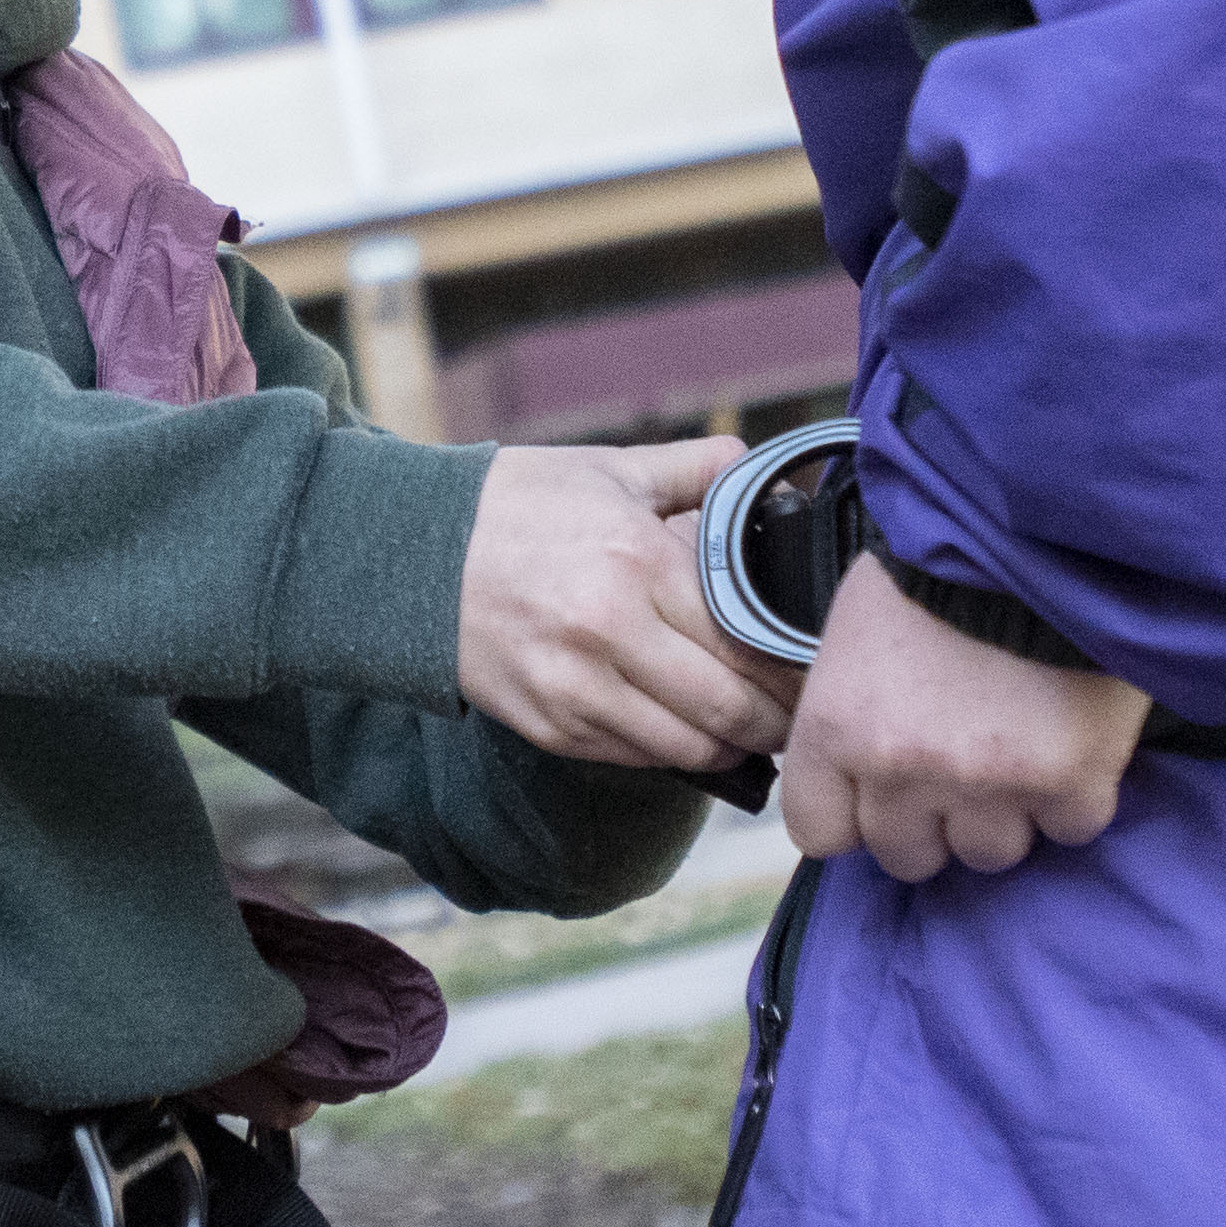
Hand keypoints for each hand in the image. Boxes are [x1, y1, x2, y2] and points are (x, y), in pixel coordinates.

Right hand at [455, 438, 801, 769]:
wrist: (410, 554)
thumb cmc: (516, 506)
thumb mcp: (608, 469)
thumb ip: (693, 470)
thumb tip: (759, 468)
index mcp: (636, 562)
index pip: (748, 639)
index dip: (794, 667)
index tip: (815, 669)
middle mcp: (608, 631)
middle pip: (729, 707)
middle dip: (777, 720)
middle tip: (800, 715)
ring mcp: (575, 687)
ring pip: (689, 747)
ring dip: (732, 746)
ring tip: (751, 729)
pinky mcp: (549, 726)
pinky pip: (637, 757)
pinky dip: (673, 751)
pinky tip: (686, 730)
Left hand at [776, 556, 1152, 879]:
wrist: (1040, 523)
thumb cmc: (938, 564)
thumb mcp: (856, 634)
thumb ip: (850, 716)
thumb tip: (858, 779)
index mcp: (836, 727)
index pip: (819, 833)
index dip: (855, 815)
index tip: (881, 792)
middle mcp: (904, 768)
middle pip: (908, 857)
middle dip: (933, 820)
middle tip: (962, 762)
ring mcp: (990, 783)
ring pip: (991, 854)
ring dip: (1006, 812)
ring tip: (1020, 744)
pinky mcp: (1072, 781)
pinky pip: (1069, 828)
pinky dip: (1074, 795)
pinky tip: (1071, 738)